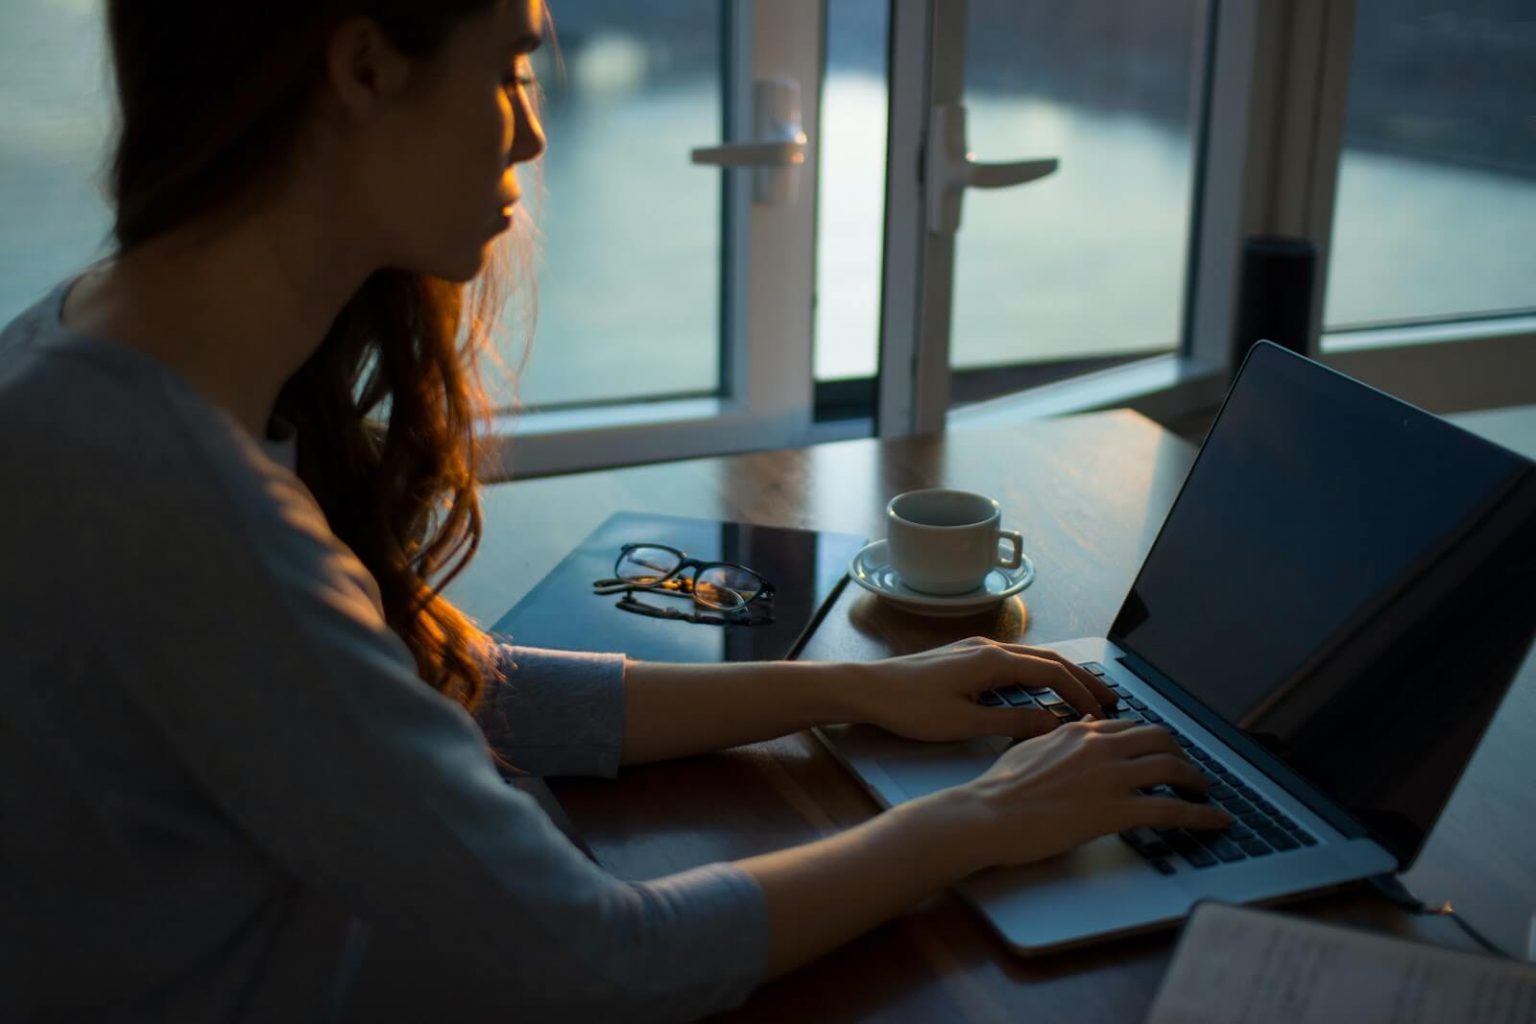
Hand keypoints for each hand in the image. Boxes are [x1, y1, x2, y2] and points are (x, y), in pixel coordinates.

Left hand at [848, 637, 1120, 742]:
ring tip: (1084, 695)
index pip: (1052, 673)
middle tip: (1110, 698)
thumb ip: (1011, 723)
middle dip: (1082, 678)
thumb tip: (1053, 724)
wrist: (868, 688)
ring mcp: (976, 649)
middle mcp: (989, 647)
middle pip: (1049, 659)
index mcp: (993, 661)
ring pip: (1032, 658)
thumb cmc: (910, 707)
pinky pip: (1013, 661)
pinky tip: (1041, 690)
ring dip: (1061, 675)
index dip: (1081, 693)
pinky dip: (1037, 674)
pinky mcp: (964, 656)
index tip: (1102, 714)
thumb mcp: (964, 723)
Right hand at [944, 718, 1231, 872]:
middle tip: (1188, 770)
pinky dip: (1201, 815)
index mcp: (1079, 732)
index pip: (1129, 727)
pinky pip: (1172, 809)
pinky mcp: (1116, 810)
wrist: (987, 814)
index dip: (1151, 740)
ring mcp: (1110, 777)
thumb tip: (1076, 729)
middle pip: (1160, 739)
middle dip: (1181, 753)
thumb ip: (1057, 738)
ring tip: (1206, 793)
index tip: (1160, 751)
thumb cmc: (998, 788)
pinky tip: (1217, 821)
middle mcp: (1100, 747)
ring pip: (1172, 768)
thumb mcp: (1028, 748)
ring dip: (1197, 781)